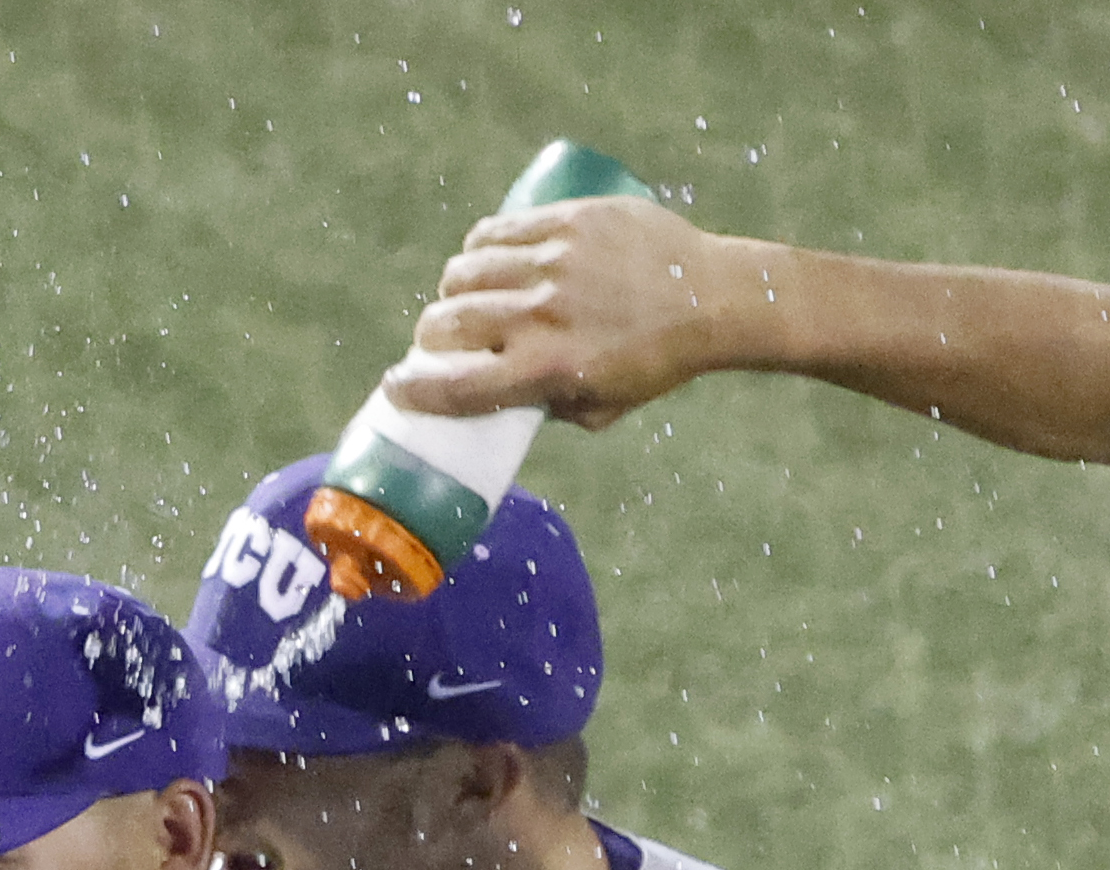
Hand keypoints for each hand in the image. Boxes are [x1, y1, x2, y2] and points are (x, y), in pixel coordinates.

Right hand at [393, 194, 776, 431]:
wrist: (712, 295)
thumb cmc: (656, 361)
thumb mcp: (600, 408)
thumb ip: (546, 405)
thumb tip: (500, 396)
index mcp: (547, 368)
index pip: (454, 385)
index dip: (412, 390)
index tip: (397, 388)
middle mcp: (541, 313)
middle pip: (446, 322)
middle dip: (429, 337)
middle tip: (438, 341)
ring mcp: (553, 261)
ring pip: (463, 271)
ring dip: (452, 291)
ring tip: (464, 296)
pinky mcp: (567, 221)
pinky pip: (495, 232)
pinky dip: (478, 249)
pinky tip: (484, 258)